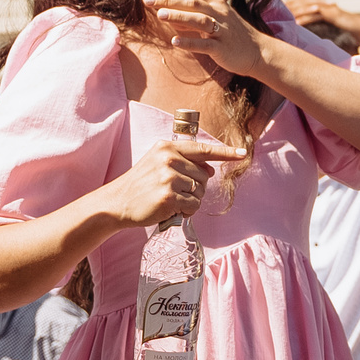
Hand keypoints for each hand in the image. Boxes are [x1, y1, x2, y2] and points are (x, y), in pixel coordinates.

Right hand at [106, 132, 243, 227]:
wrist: (117, 203)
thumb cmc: (140, 185)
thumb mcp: (157, 163)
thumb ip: (184, 162)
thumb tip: (211, 170)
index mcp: (167, 148)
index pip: (203, 149)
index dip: (225, 152)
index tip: (242, 153)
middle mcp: (169, 159)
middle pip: (205, 175)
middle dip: (196, 187)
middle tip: (174, 192)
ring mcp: (168, 178)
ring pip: (200, 192)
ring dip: (190, 201)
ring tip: (170, 200)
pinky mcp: (169, 197)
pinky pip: (193, 206)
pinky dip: (186, 211)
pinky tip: (170, 209)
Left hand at [144, 0, 273, 77]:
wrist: (258, 52)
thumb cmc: (231, 36)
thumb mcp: (212, 20)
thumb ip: (189, 15)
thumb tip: (165, 12)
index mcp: (215, 3)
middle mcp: (219, 12)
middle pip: (191, 2)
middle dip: (168, 0)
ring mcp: (222, 29)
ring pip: (199, 19)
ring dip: (179, 16)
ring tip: (159, 15)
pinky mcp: (223, 47)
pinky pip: (205, 44)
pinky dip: (190, 42)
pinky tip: (175, 41)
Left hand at [284, 0, 359, 45]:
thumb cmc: (349, 34)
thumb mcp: (331, 30)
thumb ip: (319, 30)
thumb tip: (305, 38)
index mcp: (322, 8)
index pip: (302, 2)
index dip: (290, 4)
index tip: (277, 10)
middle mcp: (324, 5)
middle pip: (302, 1)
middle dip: (288, 5)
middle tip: (274, 11)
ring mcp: (328, 8)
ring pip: (307, 6)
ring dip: (294, 10)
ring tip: (282, 16)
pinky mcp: (333, 13)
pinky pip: (316, 13)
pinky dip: (306, 17)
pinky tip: (296, 22)